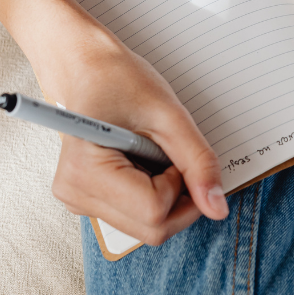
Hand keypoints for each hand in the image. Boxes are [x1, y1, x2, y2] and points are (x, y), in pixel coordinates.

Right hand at [44, 27, 228, 245]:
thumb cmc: (118, 78)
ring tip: (149, 152)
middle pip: (152, 229)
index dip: (180, 184)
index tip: (173, 151)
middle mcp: (76, 194)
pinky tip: (139, 160)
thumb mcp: (169, 115)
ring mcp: (78, 200)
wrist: (83, 65)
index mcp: (86, 172)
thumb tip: (217, 208)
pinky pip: (136, 215)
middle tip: (170, 154)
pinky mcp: (86, 200)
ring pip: (147, 227)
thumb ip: (197, 163)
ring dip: (165, 195)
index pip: (155, 212)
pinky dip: (151, 193)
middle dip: (178, 198)